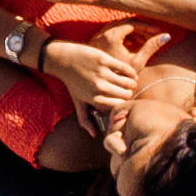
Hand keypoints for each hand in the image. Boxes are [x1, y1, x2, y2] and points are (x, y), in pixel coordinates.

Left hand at [57, 26, 171, 121]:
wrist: (63, 60)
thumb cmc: (72, 83)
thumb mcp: (77, 103)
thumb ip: (84, 120)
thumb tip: (94, 135)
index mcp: (94, 99)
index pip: (119, 106)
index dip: (124, 103)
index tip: (124, 100)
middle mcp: (98, 88)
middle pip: (126, 94)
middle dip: (130, 93)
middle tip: (128, 91)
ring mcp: (102, 73)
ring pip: (129, 82)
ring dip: (132, 83)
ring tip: (131, 83)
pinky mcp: (104, 60)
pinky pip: (126, 69)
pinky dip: (132, 72)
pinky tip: (131, 74)